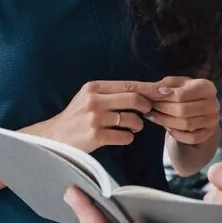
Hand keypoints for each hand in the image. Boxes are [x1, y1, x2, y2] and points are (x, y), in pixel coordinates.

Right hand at [32, 80, 161, 153]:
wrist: (54, 137)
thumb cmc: (77, 117)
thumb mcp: (89, 98)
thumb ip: (112, 94)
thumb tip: (144, 92)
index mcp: (94, 87)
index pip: (129, 85)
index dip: (150, 88)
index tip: (166, 91)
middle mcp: (94, 100)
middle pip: (134, 99)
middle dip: (147, 106)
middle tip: (148, 112)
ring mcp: (94, 118)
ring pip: (131, 118)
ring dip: (138, 124)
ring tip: (134, 126)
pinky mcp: (95, 136)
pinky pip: (124, 136)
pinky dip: (128, 138)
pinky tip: (123, 137)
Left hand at [147, 77, 218, 145]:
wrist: (199, 107)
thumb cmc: (184, 92)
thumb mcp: (174, 84)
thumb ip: (162, 85)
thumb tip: (150, 91)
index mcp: (206, 87)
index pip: (181, 95)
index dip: (162, 98)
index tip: (149, 98)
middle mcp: (213, 104)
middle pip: (183, 110)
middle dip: (162, 110)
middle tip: (149, 108)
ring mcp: (212, 120)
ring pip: (185, 125)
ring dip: (165, 122)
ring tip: (153, 116)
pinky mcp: (208, 133)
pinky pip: (190, 138)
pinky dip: (176, 134)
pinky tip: (166, 127)